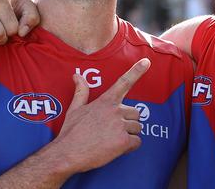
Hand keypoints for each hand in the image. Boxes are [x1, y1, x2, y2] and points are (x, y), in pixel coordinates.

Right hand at [52, 58, 150, 173]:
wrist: (67, 153)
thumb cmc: (71, 131)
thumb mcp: (74, 108)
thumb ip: (81, 91)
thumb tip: (76, 75)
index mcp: (105, 101)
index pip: (124, 82)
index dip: (136, 71)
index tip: (147, 61)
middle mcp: (115, 110)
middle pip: (136, 113)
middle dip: (128, 122)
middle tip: (112, 130)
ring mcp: (120, 126)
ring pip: (137, 128)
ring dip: (129, 134)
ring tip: (112, 140)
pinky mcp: (123, 141)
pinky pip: (137, 142)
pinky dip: (130, 147)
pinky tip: (117, 148)